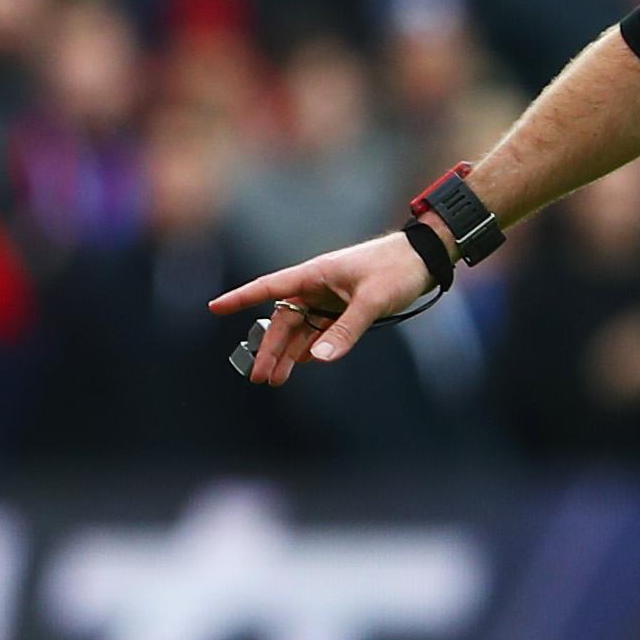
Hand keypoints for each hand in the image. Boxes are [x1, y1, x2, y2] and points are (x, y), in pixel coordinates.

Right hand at [207, 231, 439, 388]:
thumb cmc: (396, 269)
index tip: (214, 308)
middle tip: (260, 378)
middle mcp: (316, 287)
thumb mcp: (371, 300)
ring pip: (301, 330)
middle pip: (284, 321)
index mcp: (314, 275)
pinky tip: (305, 362)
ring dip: (290, 354)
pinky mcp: (344, 308)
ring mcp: (329, 299)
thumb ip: (346, 330)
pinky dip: (312, 347)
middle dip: (270, 349)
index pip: (269, 287)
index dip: (240, 298)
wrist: (425, 259)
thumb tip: (320, 359)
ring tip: (277, 380)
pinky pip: (320, 330)